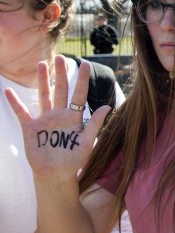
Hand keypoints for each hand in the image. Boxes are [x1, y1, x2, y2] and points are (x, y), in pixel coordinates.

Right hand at [6, 55, 110, 183]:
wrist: (56, 174)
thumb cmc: (74, 160)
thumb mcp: (87, 141)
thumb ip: (95, 123)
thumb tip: (107, 106)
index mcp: (74, 117)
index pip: (79, 94)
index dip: (82, 79)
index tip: (86, 63)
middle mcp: (60, 115)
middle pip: (61, 90)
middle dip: (61, 73)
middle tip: (60, 57)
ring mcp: (45, 120)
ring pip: (43, 96)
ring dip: (42, 80)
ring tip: (41, 64)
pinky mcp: (31, 128)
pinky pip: (22, 112)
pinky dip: (15, 102)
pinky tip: (8, 91)